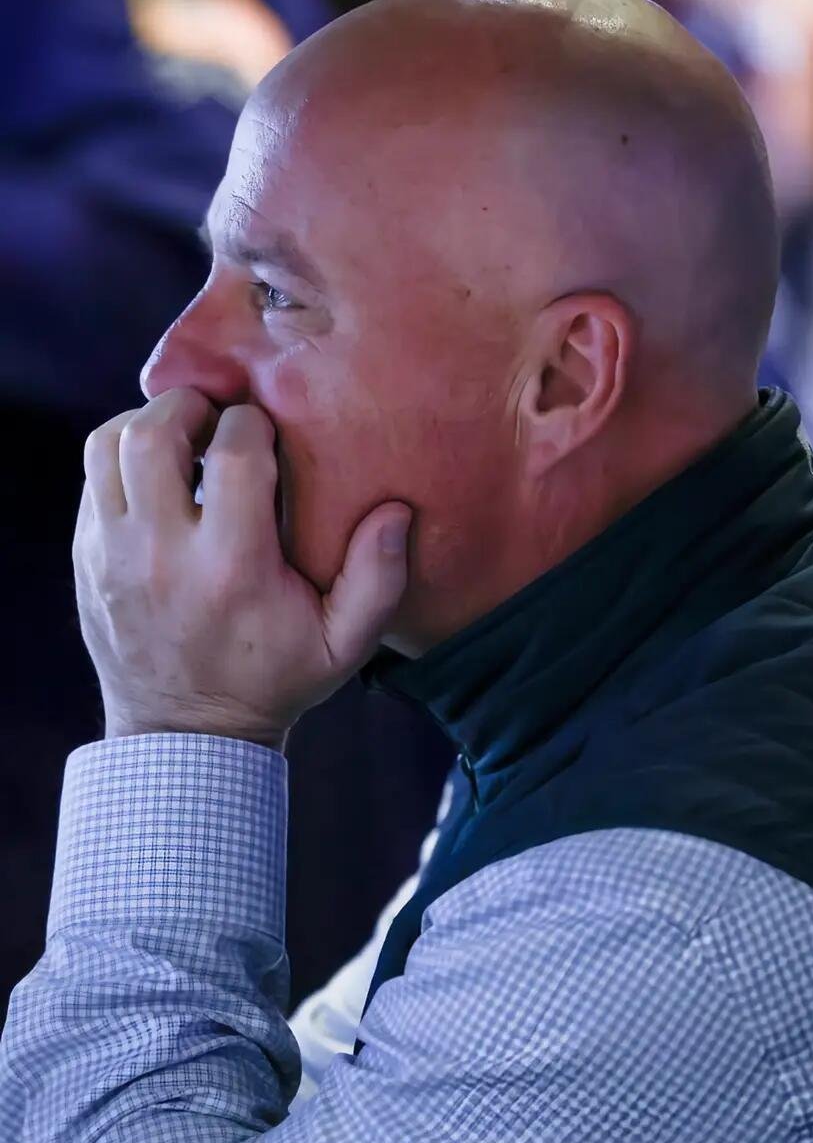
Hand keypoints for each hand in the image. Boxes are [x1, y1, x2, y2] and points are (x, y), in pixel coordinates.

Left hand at [74, 387, 412, 747]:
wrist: (188, 737)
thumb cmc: (275, 680)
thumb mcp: (344, 644)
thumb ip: (379, 579)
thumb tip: (395, 512)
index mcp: (233, 565)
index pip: (234, 453)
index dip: (254, 422)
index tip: (269, 432)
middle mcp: (163, 552)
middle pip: (153, 433)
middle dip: (190, 406)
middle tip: (219, 416)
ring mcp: (113, 555)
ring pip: (108, 446)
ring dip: (147, 424)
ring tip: (185, 437)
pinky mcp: (87, 560)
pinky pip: (92, 479)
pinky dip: (123, 460)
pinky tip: (159, 475)